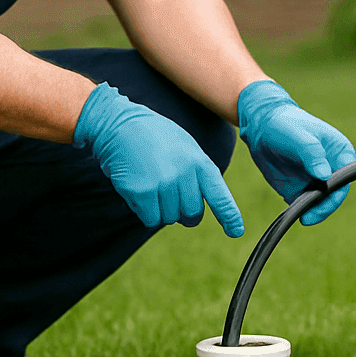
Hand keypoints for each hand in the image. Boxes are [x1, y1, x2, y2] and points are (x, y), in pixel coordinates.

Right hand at [74, 84, 243, 236]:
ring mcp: (164, 184)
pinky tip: (139, 190)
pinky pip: (150, 219)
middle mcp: (185, 175)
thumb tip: (196, 207)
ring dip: (160, 209)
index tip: (236, 232)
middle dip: (183, 213)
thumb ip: (196, 174)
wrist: (120, 125)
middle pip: (192, 215)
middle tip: (169, 195)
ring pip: (169, 219)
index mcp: (200, 163)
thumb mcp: (185, 148)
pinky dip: (144, 211)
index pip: (219, 196)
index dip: (229, 216)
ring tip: (151, 182)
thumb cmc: (154, 136)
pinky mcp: (143, 193)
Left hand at [237, 80, 355, 224]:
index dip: (336, 193)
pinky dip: (298, 211)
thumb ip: (312, 154)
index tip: (321, 203)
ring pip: (320, 204)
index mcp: (340, 152)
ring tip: (298, 215)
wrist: (261, 127)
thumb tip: (325, 175)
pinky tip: (290, 212)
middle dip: (322, 208)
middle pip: (334, 195)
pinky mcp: (301, 190)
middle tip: (307, 217)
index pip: (346, 178)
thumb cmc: (285, 124)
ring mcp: (317, 181)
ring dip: (310, 212)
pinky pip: (303, 206)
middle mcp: (332, 169)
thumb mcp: (299, 136)